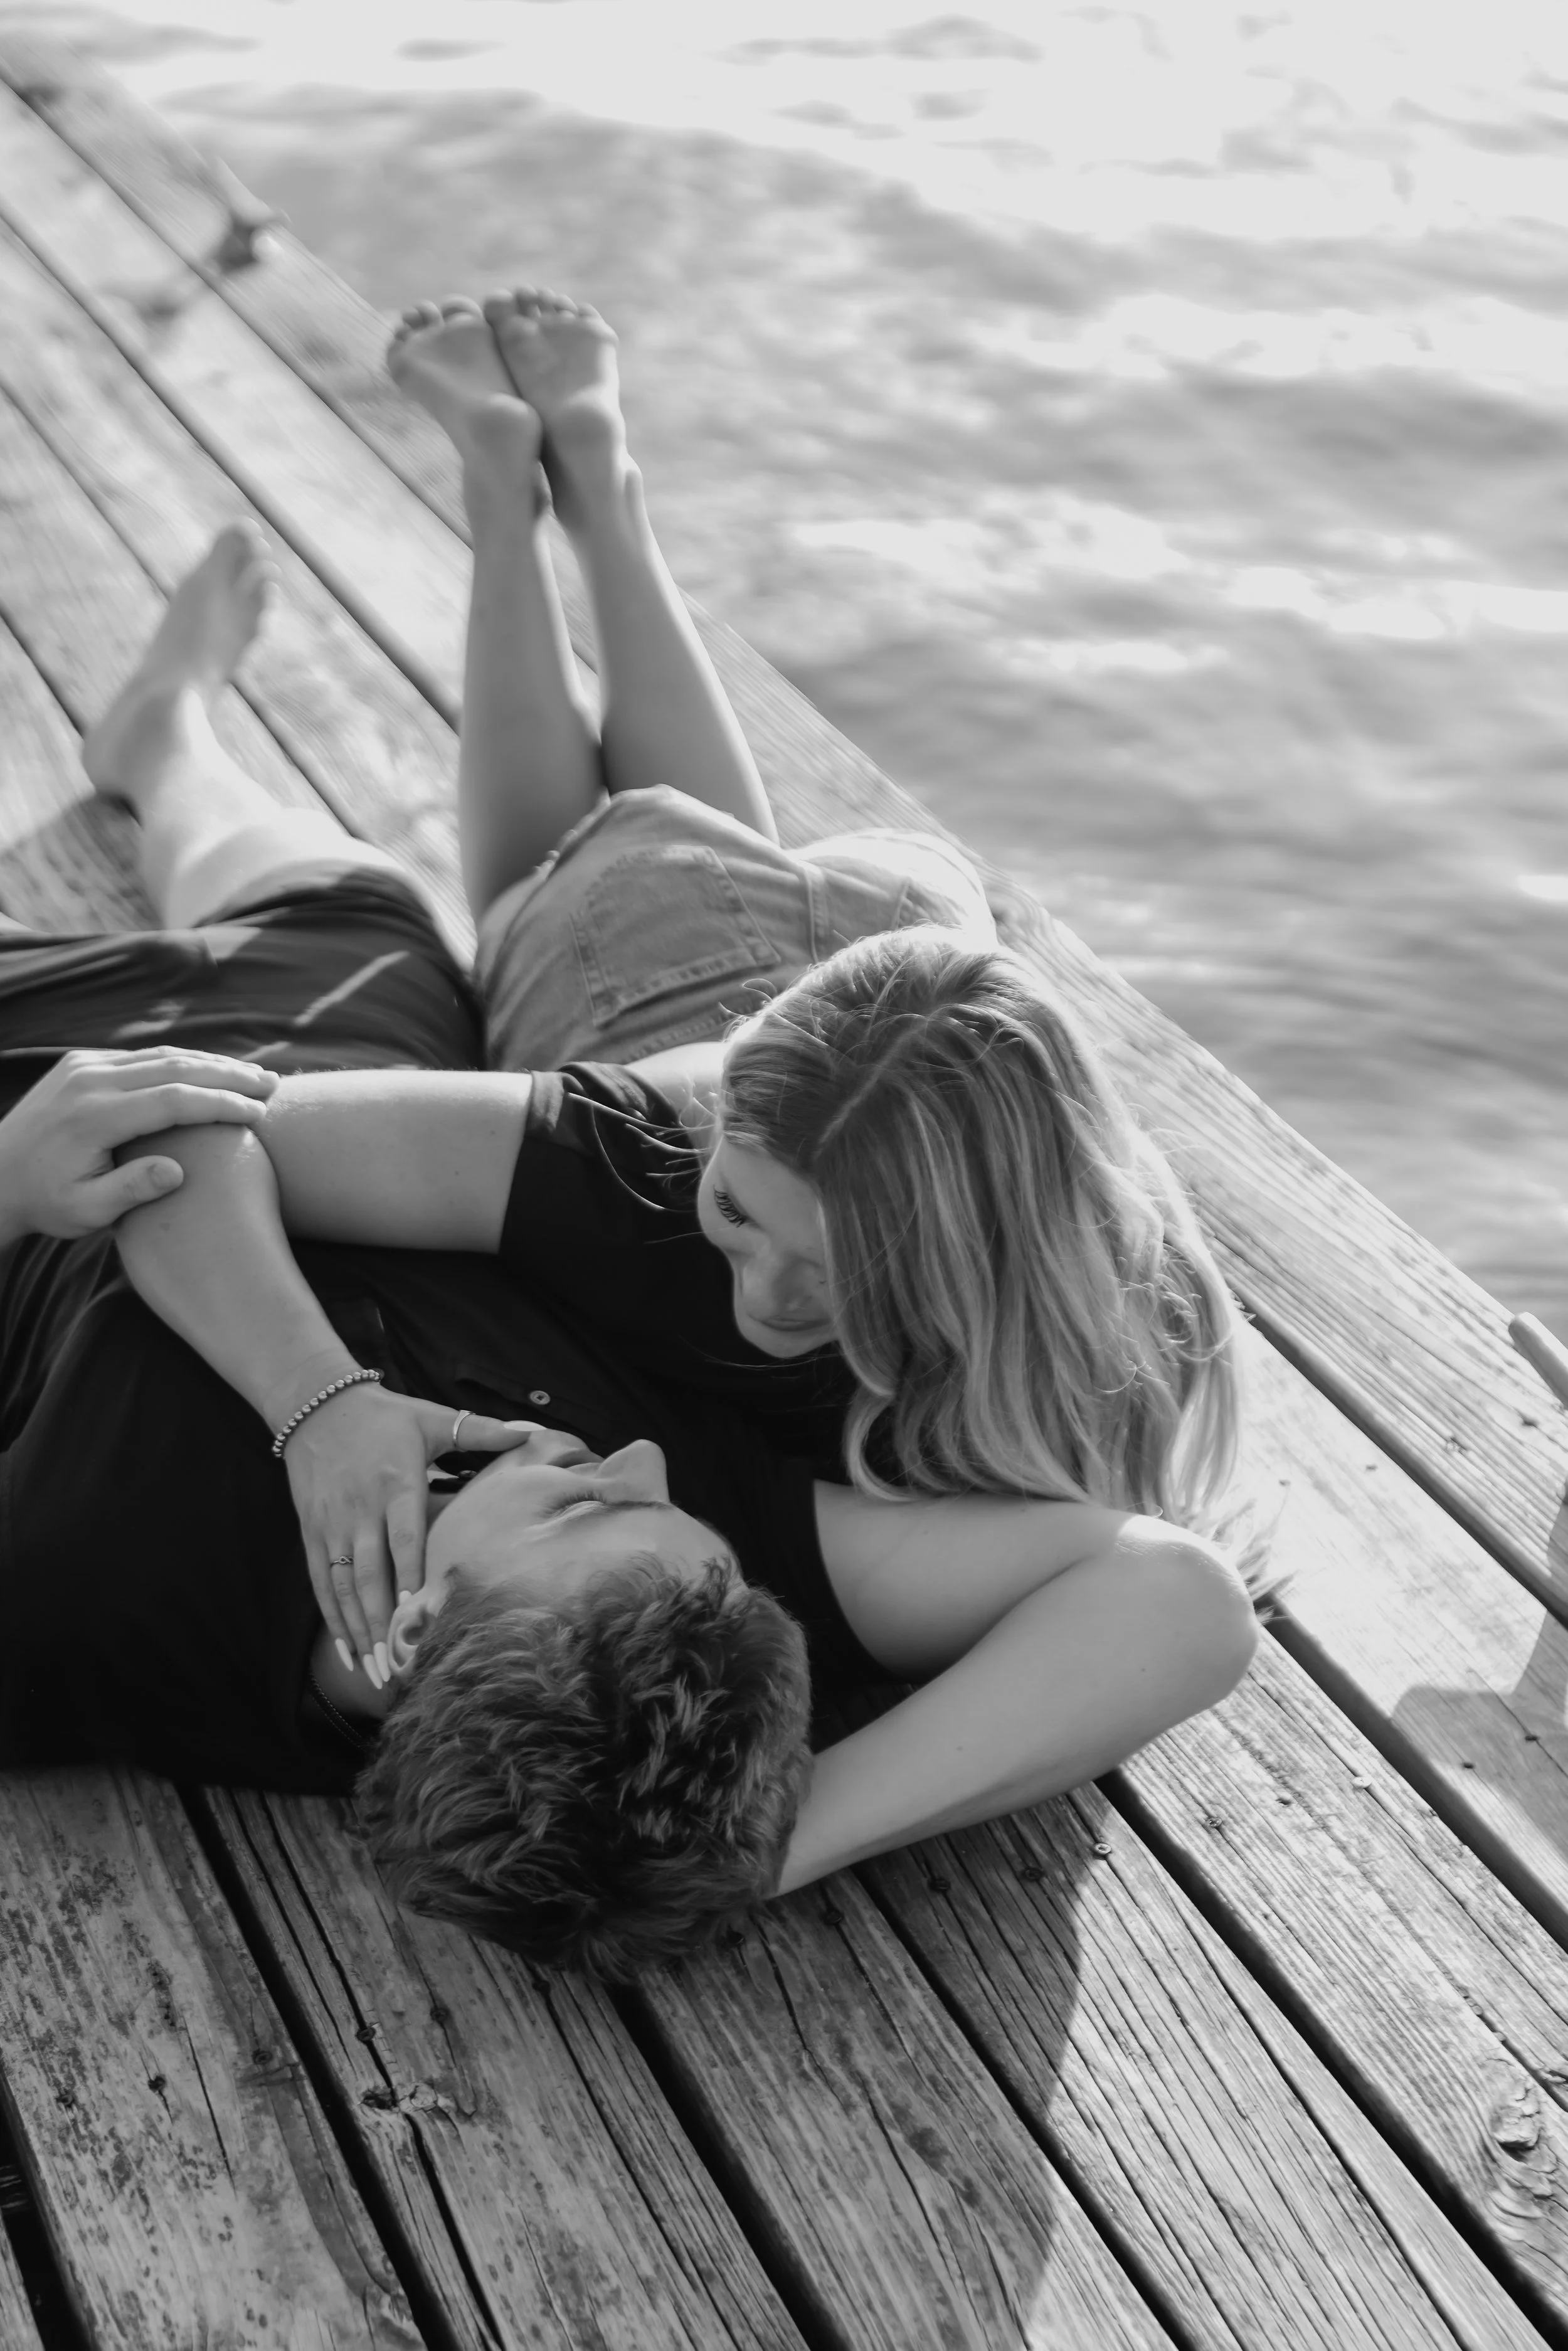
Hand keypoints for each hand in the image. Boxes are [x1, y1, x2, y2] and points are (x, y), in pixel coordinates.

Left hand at [0, 1047, 278, 1241]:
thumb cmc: (45, 1203)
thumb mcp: (84, 1212)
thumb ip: (129, 1191)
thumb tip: (177, 1170)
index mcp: (94, 1116)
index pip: (175, 1099)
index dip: (222, 1103)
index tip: (259, 1113)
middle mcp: (89, 1080)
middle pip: (175, 1066)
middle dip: (229, 1073)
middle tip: (274, 1083)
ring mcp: (83, 1065)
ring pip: (160, 1054)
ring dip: (211, 1062)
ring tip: (254, 1074)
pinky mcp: (80, 1063)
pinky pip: (141, 1057)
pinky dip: (181, 1062)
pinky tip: (210, 1073)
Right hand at [281, 1384, 536, 1683]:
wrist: (317, 1404)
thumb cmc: (384, 1415)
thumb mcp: (431, 1418)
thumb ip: (479, 1431)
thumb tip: (530, 1433)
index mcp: (395, 1484)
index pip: (403, 1537)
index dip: (409, 1575)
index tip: (418, 1611)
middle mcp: (361, 1509)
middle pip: (368, 1573)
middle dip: (381, 1622)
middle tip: (396, 1666)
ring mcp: (333, 1523)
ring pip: (342, 1585)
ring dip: (357, 1631)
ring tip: (374, 1672)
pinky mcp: (313, 1531)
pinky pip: (320, 1581)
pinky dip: (332, 1618)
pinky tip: (345, 1651)